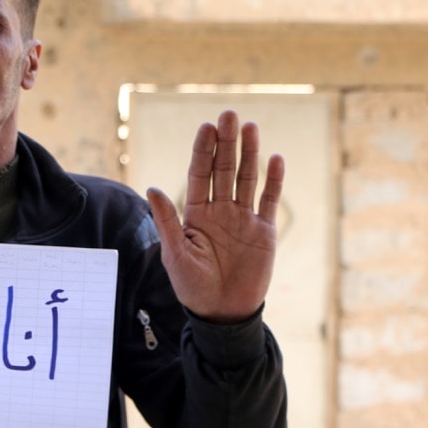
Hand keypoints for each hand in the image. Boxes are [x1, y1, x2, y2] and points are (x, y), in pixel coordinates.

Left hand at [145, 110, 284, 322]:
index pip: (199, 174)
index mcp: (195, 213)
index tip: (206, 126)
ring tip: (250, 127)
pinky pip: (268, 201)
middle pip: (223, 170)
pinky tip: (274, 159)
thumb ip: (167, 221)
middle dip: (226, 143)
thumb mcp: (175, 253)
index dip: (203, 150)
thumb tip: (153, 188)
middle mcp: (219, 211)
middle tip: (229, 114)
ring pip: (246, 179)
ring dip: (249, 154)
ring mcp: (243, 219)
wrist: (222, 313)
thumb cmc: (192, 286)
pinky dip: (273, 181)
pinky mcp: (264, 232)